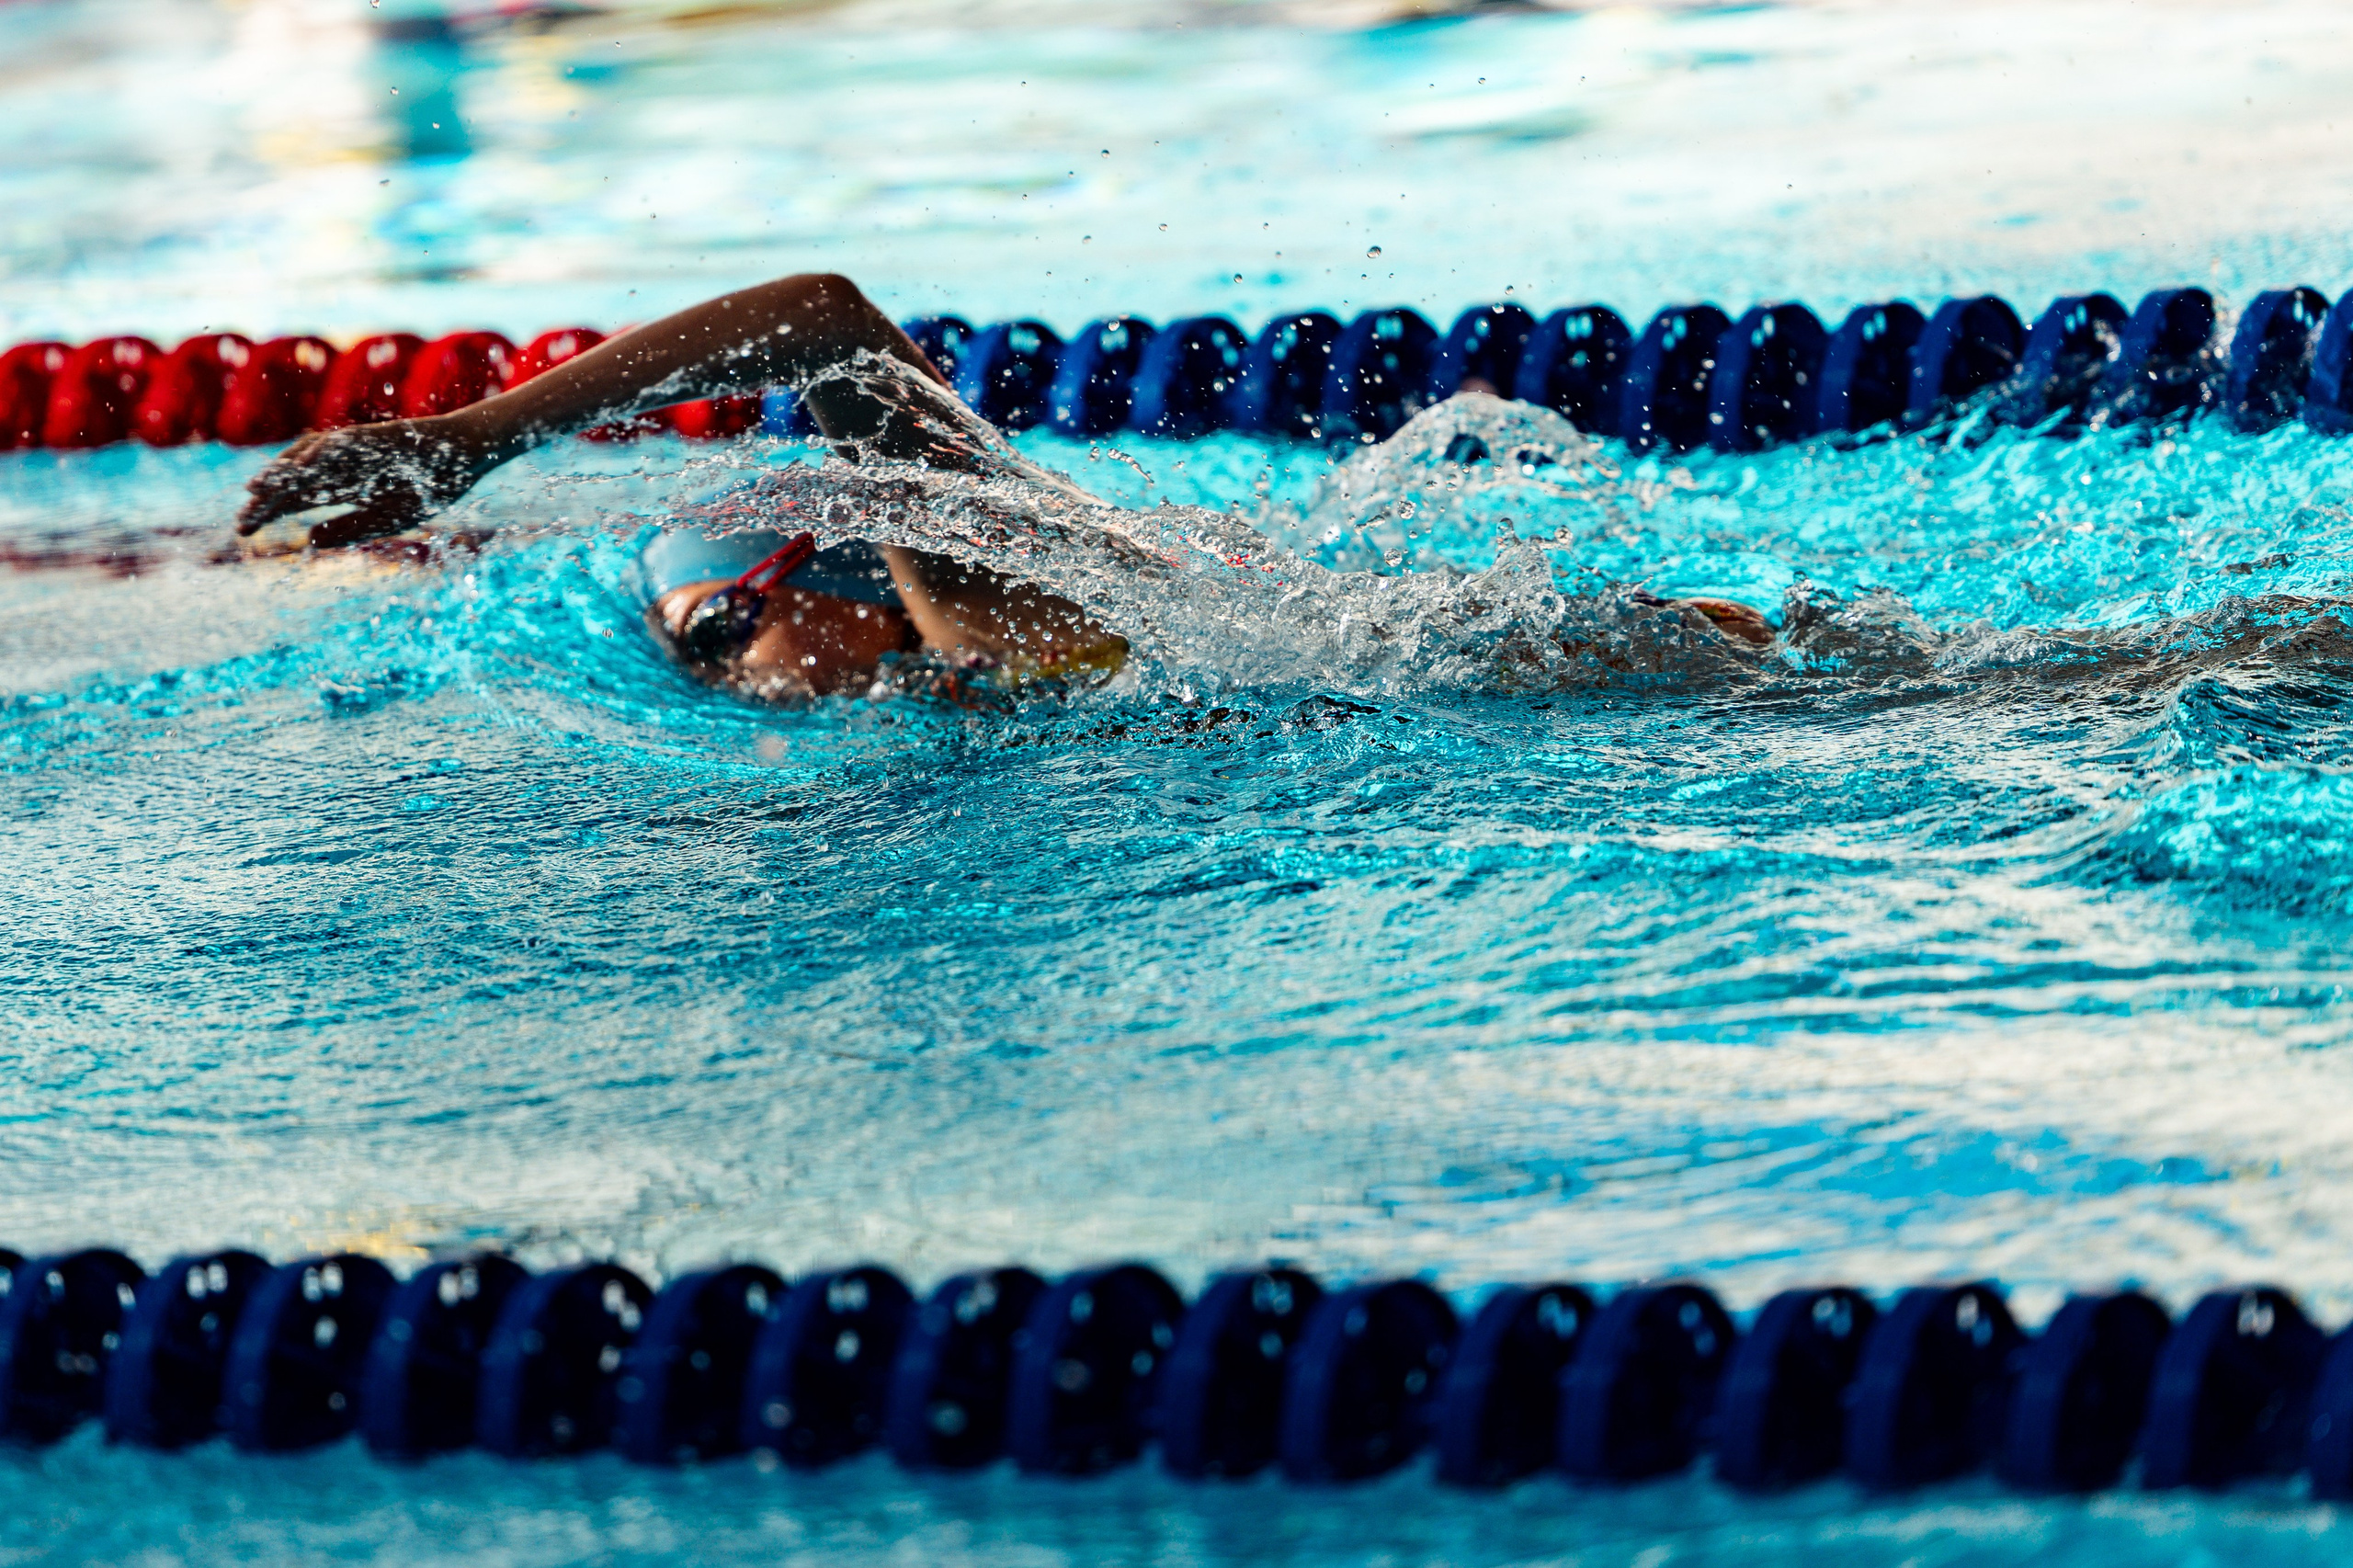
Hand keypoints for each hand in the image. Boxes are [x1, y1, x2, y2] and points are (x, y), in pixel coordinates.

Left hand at [237, 416, 490, 546]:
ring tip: (256, 491)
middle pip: (291, 483)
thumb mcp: (387, 518)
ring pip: (304, 461)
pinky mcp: (364, 436)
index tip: (244, 531)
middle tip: (242, 522)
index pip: (293, 500)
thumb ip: (350, 528)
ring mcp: (348, 451)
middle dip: (265, 500)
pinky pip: (334, 445)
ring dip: (280, 474)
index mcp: (340, 488)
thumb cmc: (428, 487)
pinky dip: (314, 455)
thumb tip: (310, 539)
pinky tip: (296, 469)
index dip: (268, 513)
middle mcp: (336, 468)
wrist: (461, 456)